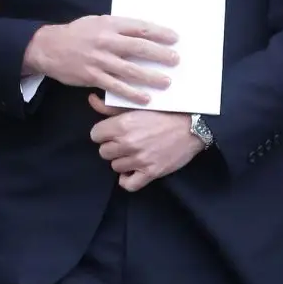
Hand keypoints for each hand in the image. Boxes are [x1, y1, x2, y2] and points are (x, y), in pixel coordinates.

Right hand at [22, 15, 178, 104]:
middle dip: (160, 54)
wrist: (49, 47)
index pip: (140, 27)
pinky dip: (132, 93)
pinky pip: (116, 86)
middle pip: (139, 48)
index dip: (160, 33)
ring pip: (130, 70)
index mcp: (109, 24)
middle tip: (176, 60)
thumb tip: (142, 32)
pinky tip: (145, 98)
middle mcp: (106, 41)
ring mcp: (100, 60)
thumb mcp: (97, 22)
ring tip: (166, 82)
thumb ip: (117, 27)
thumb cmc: (76, 33)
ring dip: (150, 77)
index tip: (175, 38)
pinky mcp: (92, 76)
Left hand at [87, 94, 204, 190]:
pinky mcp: (151, 173)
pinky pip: (128, 184)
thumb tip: (91, 99)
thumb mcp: (136, 105)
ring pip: (115, 166)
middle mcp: (128, 143)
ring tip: (133, 153)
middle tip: (124, 142)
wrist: (191, 125)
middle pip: (104, 152)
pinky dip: (127, 179)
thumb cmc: (164, 112)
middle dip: (112, 147)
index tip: (112, 132)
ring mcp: (139, 160)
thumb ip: (110, 106)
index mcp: (122, 124)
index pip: (95, 135)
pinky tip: (133, 170)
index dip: (102, 133)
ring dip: (122, 161)